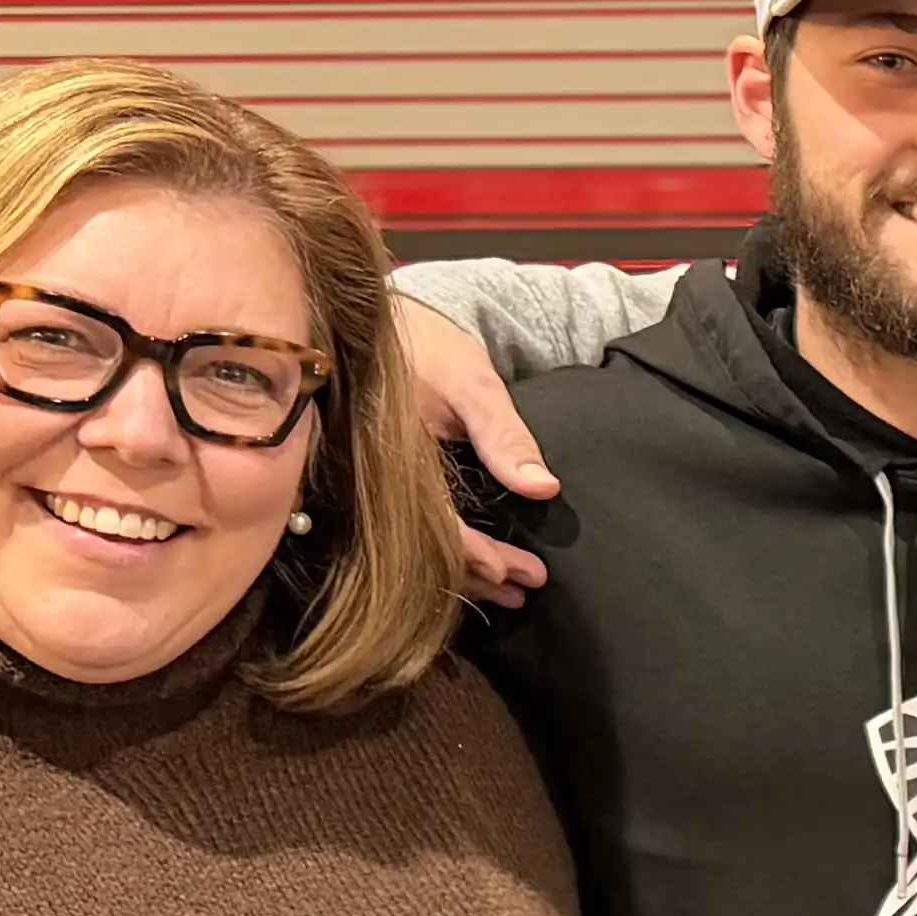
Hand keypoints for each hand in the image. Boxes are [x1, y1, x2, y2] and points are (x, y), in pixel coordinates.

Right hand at [398, 293, 559, 606]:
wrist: (380, 322)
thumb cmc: (429, 347)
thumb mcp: (474, 383)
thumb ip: (505, 437)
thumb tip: (545, 488)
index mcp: (392, 463)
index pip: (432, 527)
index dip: (473, 556)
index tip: (515, 574)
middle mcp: (374, 484)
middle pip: (423, 549)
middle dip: (476, 576)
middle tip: (527, 591)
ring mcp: (371, 487)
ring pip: (414, 547)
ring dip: (463, 573)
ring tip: (513, 593)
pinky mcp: (378, 486)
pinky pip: (409, 530)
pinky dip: (446, 552)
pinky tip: (479, 568)